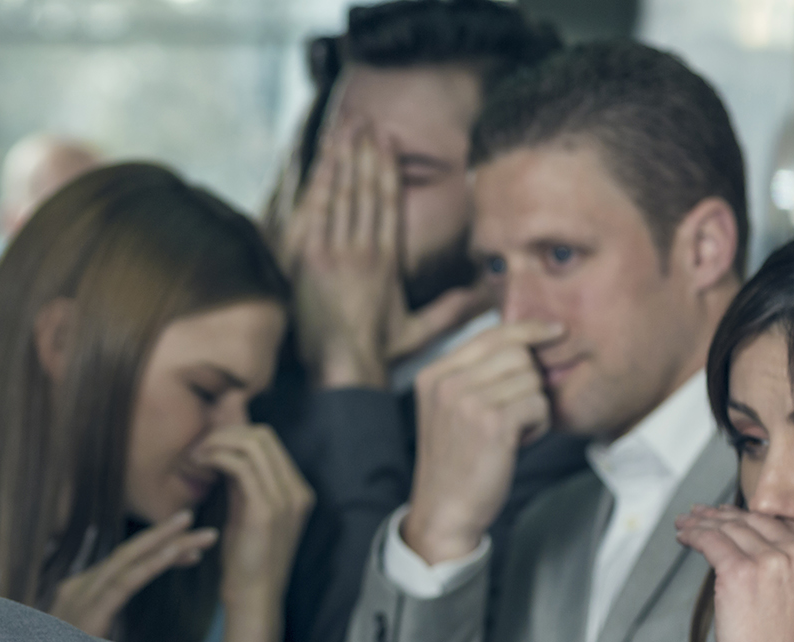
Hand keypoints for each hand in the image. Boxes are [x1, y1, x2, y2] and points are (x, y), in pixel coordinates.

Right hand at [48, 510, 218, 639]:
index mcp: (80, 596)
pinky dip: (151, 564)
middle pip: (129, 554)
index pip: (123, 566)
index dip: (156, 554)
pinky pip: (124, 582)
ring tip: (201, 533)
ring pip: (130, 558)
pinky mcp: (90, 611)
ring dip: (168, 541)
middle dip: (164, 535)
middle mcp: (80, 588)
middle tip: (195, 520)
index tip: (188, 552)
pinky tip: (174, 552)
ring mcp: (82, 596)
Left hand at [194, 423, 315, 606]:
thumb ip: (243, 483)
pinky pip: (240, 465)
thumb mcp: (247, 513)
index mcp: (297, 491)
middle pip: (262, 436)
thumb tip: (226, 451)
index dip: (235, 434)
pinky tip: (198, 465)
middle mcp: (297, 491)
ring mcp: (285, 499)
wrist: (254, 597)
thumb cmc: (246, 559)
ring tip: (195, 456)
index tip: (208, 446)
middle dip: (225, 433)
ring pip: (252, 444)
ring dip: (217, 443)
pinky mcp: (266, 510)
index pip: (269, 441)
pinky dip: (215, 456)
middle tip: (198, 448)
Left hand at [281, 121, 489, 390]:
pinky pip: (312, 212)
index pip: (387, 201)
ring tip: (342, 129)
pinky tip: (319, 162)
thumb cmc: (378, 352)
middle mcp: (360, 249)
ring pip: (338, 194)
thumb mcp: (420, 331)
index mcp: (385, 260)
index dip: (386, 166)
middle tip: (363, 121)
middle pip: (363, 188)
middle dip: (363, 151)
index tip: (386, 139)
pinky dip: (316, 184)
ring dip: (340, 159)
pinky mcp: (306, 260)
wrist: (342, 368)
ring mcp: (331, 252)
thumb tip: (488, 295)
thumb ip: (452, 309)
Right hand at [401, 322, 559, 563]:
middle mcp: (446, 382)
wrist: (445, 509)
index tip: (555, 331)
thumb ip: (475, 375)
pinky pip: (539, 404)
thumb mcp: (452, 410)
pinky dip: (538, 426)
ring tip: (514, 432)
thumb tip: (529, 341)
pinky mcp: (492, 422)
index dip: (528, 329)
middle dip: (530, 380)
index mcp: (434, 374)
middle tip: (517, 412)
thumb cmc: (458, 461)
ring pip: (532, 379)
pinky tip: (518, 444)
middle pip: (517, 353)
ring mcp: (466, 401)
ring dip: (535, 406)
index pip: (491, 334)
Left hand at [675, 505, 793, 641]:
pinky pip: (710, 540)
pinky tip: (683, 535)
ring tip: (686, 524)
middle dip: (723, 516)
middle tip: (700, 516)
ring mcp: (774, 561)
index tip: (729, 515)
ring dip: (703, 522)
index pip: (784, 523)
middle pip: (755, 522)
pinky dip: (693, 534)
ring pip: (730, 528)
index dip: (751, 517)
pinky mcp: (740, 572)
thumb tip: (766, 541)